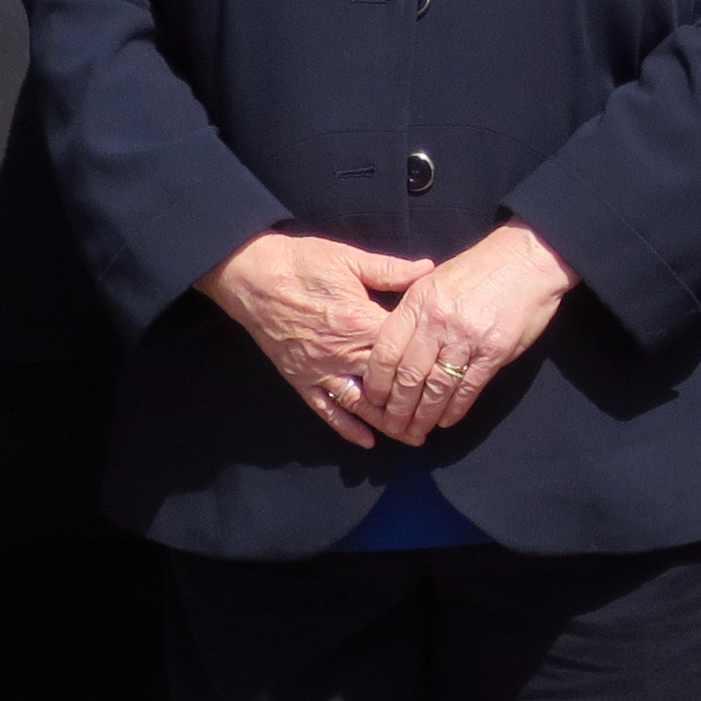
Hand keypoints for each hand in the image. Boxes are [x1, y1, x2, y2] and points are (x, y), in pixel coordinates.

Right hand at [199, 231, 434, 445]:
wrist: (251, 275)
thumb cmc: (301, 263)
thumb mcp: (349, 259)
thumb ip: (390, 270)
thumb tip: (429, 270)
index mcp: (360, 321)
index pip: (404, 349)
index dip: (428, 362)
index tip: (449, 372)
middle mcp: (342, 352)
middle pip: (387, 385)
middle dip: (414, 403)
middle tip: (439, 418)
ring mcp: (320, 369)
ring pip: (360, 404)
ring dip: (387, 423)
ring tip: (411, 436)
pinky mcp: (301, 378)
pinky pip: (326, 409)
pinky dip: (347, 428)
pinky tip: (367, 442)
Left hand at [356, 223, 576, 444]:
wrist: (528, 258)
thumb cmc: (480, 267)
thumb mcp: (435, 279)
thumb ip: (414, 311)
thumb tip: (396, 348)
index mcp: (419, 301)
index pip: (387, 351)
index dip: (377, 382)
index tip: (374, 400)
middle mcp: (438, 321)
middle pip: (409, 376)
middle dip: (398, 408)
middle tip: (393, 428)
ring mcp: (467, 337)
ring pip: (437, 387)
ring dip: (425, 415)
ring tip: (417, 432)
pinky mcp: (494, 351)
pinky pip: (469, 387)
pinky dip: (456, 408)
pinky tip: (447, 420)